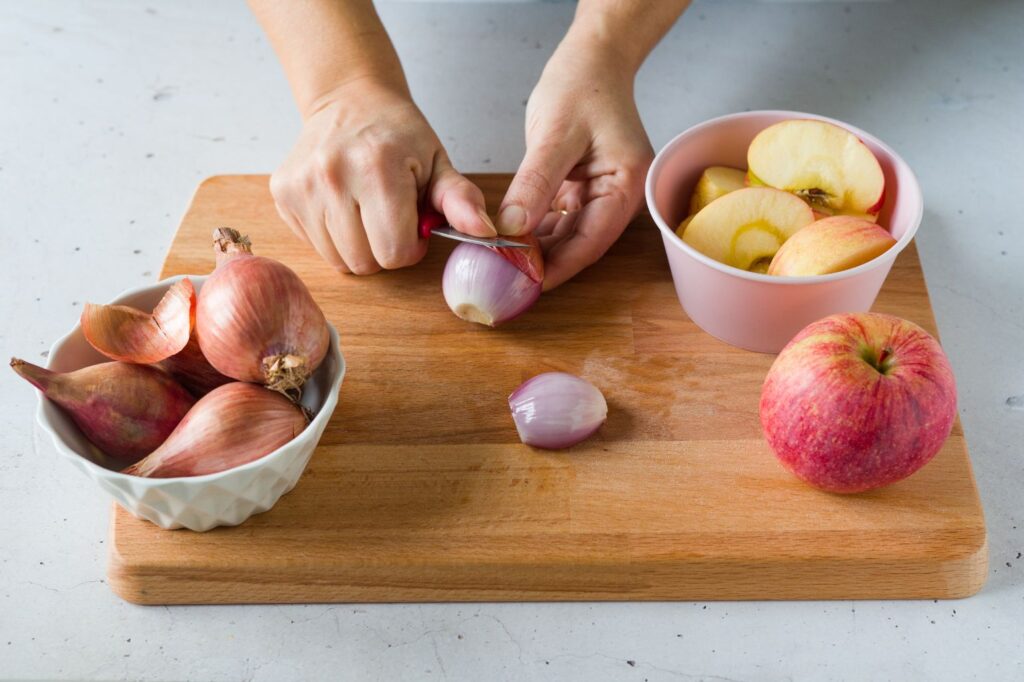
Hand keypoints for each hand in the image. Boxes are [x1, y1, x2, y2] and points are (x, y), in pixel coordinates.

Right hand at [270, 83, 495, 273]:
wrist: (350, 99)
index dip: (409, 248)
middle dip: (383, 249)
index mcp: (377, 168)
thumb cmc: (399, 135)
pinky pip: (314, 245)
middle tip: (389, 217)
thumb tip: (486, 232)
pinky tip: (343, 205)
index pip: (394, 252)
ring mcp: (301, 186)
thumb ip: (461, 200)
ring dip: (358, 246)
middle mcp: (332, 176)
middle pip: (364, 262)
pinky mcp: (282, 193)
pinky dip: (332, 236)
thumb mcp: (438, 163)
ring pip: (338, 260)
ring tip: (366, 210)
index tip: (412, 226)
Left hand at [496, 40, 652, 289]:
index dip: (560, 266)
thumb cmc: (582, 85)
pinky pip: (563, 219)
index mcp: (627, 184)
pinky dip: (539, 229)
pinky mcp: (586, 188)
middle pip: (583, 243)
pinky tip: (514, 240)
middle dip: (547, 261)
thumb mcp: (554, 135)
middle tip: (508, 277)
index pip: (592, 240)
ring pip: (570, 234)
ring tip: (505, 262)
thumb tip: (513, 229)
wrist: (592, 57)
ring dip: (540, 248)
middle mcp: (621, 195)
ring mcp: (604, 193)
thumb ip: (534, 185)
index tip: (528, 283)